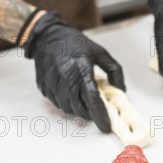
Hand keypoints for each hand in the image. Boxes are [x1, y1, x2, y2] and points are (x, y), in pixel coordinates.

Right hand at [23, 11, 124, 132]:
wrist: (48, 36)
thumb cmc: (76, 44)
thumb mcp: (100, 52)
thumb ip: (114, 70)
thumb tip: (120, 89)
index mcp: (81, 66)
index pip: (92, 96)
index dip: (99, 114)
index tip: (106, 126)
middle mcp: (65, 74)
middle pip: (78, 105)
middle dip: (88, 113)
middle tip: (95, 112)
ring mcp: (51, 80)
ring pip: (66, 106)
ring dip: (76, 109)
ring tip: (83, 102)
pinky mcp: (43, 84)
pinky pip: (55, 102)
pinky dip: (65, 103)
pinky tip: (70, 95)